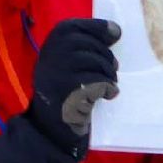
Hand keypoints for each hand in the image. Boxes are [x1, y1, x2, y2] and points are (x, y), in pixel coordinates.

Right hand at [0, 18, 121, 162]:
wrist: (49, 135)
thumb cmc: (63, 99)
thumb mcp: (67, 68)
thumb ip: (83, 49)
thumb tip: (115, 31)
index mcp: (47, 50)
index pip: (73, 27)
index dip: (97, 27)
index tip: (115, 34)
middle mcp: (47, 60)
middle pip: (88, 45)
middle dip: (106, 57)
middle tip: (111, 71)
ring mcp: (55, 77)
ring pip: (94, 63)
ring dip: (108, 74)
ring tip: (108, 85)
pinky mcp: (67, 96)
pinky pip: (96, 83)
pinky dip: (108, 88)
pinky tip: (108, 95)